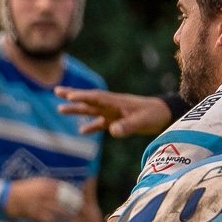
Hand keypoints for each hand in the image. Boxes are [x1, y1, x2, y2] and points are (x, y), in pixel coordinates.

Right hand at [4, 177, 77, 221]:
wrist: (6, 196)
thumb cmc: (21, 189)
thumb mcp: (36, 182)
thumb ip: (48, 185)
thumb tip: (60, 188)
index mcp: (46, 184)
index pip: (66, 188)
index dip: (75, 194)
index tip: (81, 199)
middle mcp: (45, 193)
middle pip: (66, 200)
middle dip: (74, 206)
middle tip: (81, 211)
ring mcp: (41, 204)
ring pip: (60, 210)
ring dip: (67, 215)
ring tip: (73, 219)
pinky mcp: (35, 214)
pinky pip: (50, 220)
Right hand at [54, 88, 173, 137]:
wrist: (165, 114)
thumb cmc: (154, 115)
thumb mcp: (142, 121)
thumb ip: (127, 126)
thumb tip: (113, 130)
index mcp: (117, 102)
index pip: (96, 98)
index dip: (82, 96)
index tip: (68, 95)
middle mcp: (112, 105)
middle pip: (89, 100)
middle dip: (73, 96)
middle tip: (56, 91)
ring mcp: (113, 113)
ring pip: (91, 110)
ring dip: (77, 109)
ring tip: (60, 109)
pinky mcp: (117, 121)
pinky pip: (101, 123)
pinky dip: (91, 126)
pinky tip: (81, 131)